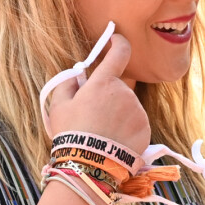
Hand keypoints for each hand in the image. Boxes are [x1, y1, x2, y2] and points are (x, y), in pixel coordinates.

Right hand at [47, 33, 149, 154]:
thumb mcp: (59, 106)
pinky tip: (112, 139)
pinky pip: (135, 120)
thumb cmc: (72, 132)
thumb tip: (76, 75)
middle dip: (106, 93)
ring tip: (101, 131)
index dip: (118, 42)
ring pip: (126, 104)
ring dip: (117, 111)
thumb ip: (67, 84)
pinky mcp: (145, 128)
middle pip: (117, 85)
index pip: (120, 52)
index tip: (115, 40)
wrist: (90, 164)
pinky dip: (126, 126)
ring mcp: (137, 111)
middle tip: (91, 113)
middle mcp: (125, 93)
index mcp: (104, 83)